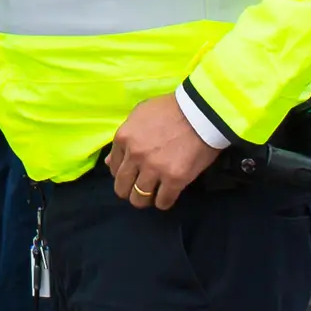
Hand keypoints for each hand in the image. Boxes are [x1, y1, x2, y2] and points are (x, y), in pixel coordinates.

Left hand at [101, 94, 220, 211]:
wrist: (201, 111)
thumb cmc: (170, 109)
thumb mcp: (140, 115)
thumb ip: (124, 139)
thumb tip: (109, 163)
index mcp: (124, 137)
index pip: (113, 168)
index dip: (122, 173)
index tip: (131, 174)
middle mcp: (135, 156)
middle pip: (122, 187)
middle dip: (129, 191)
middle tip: (140, 188)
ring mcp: (154, 169)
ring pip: (139, 199)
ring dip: (145, 199)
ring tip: (153, 194)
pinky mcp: (174, 179)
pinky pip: (163, 202)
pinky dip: (164, 202)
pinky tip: (168, 195)